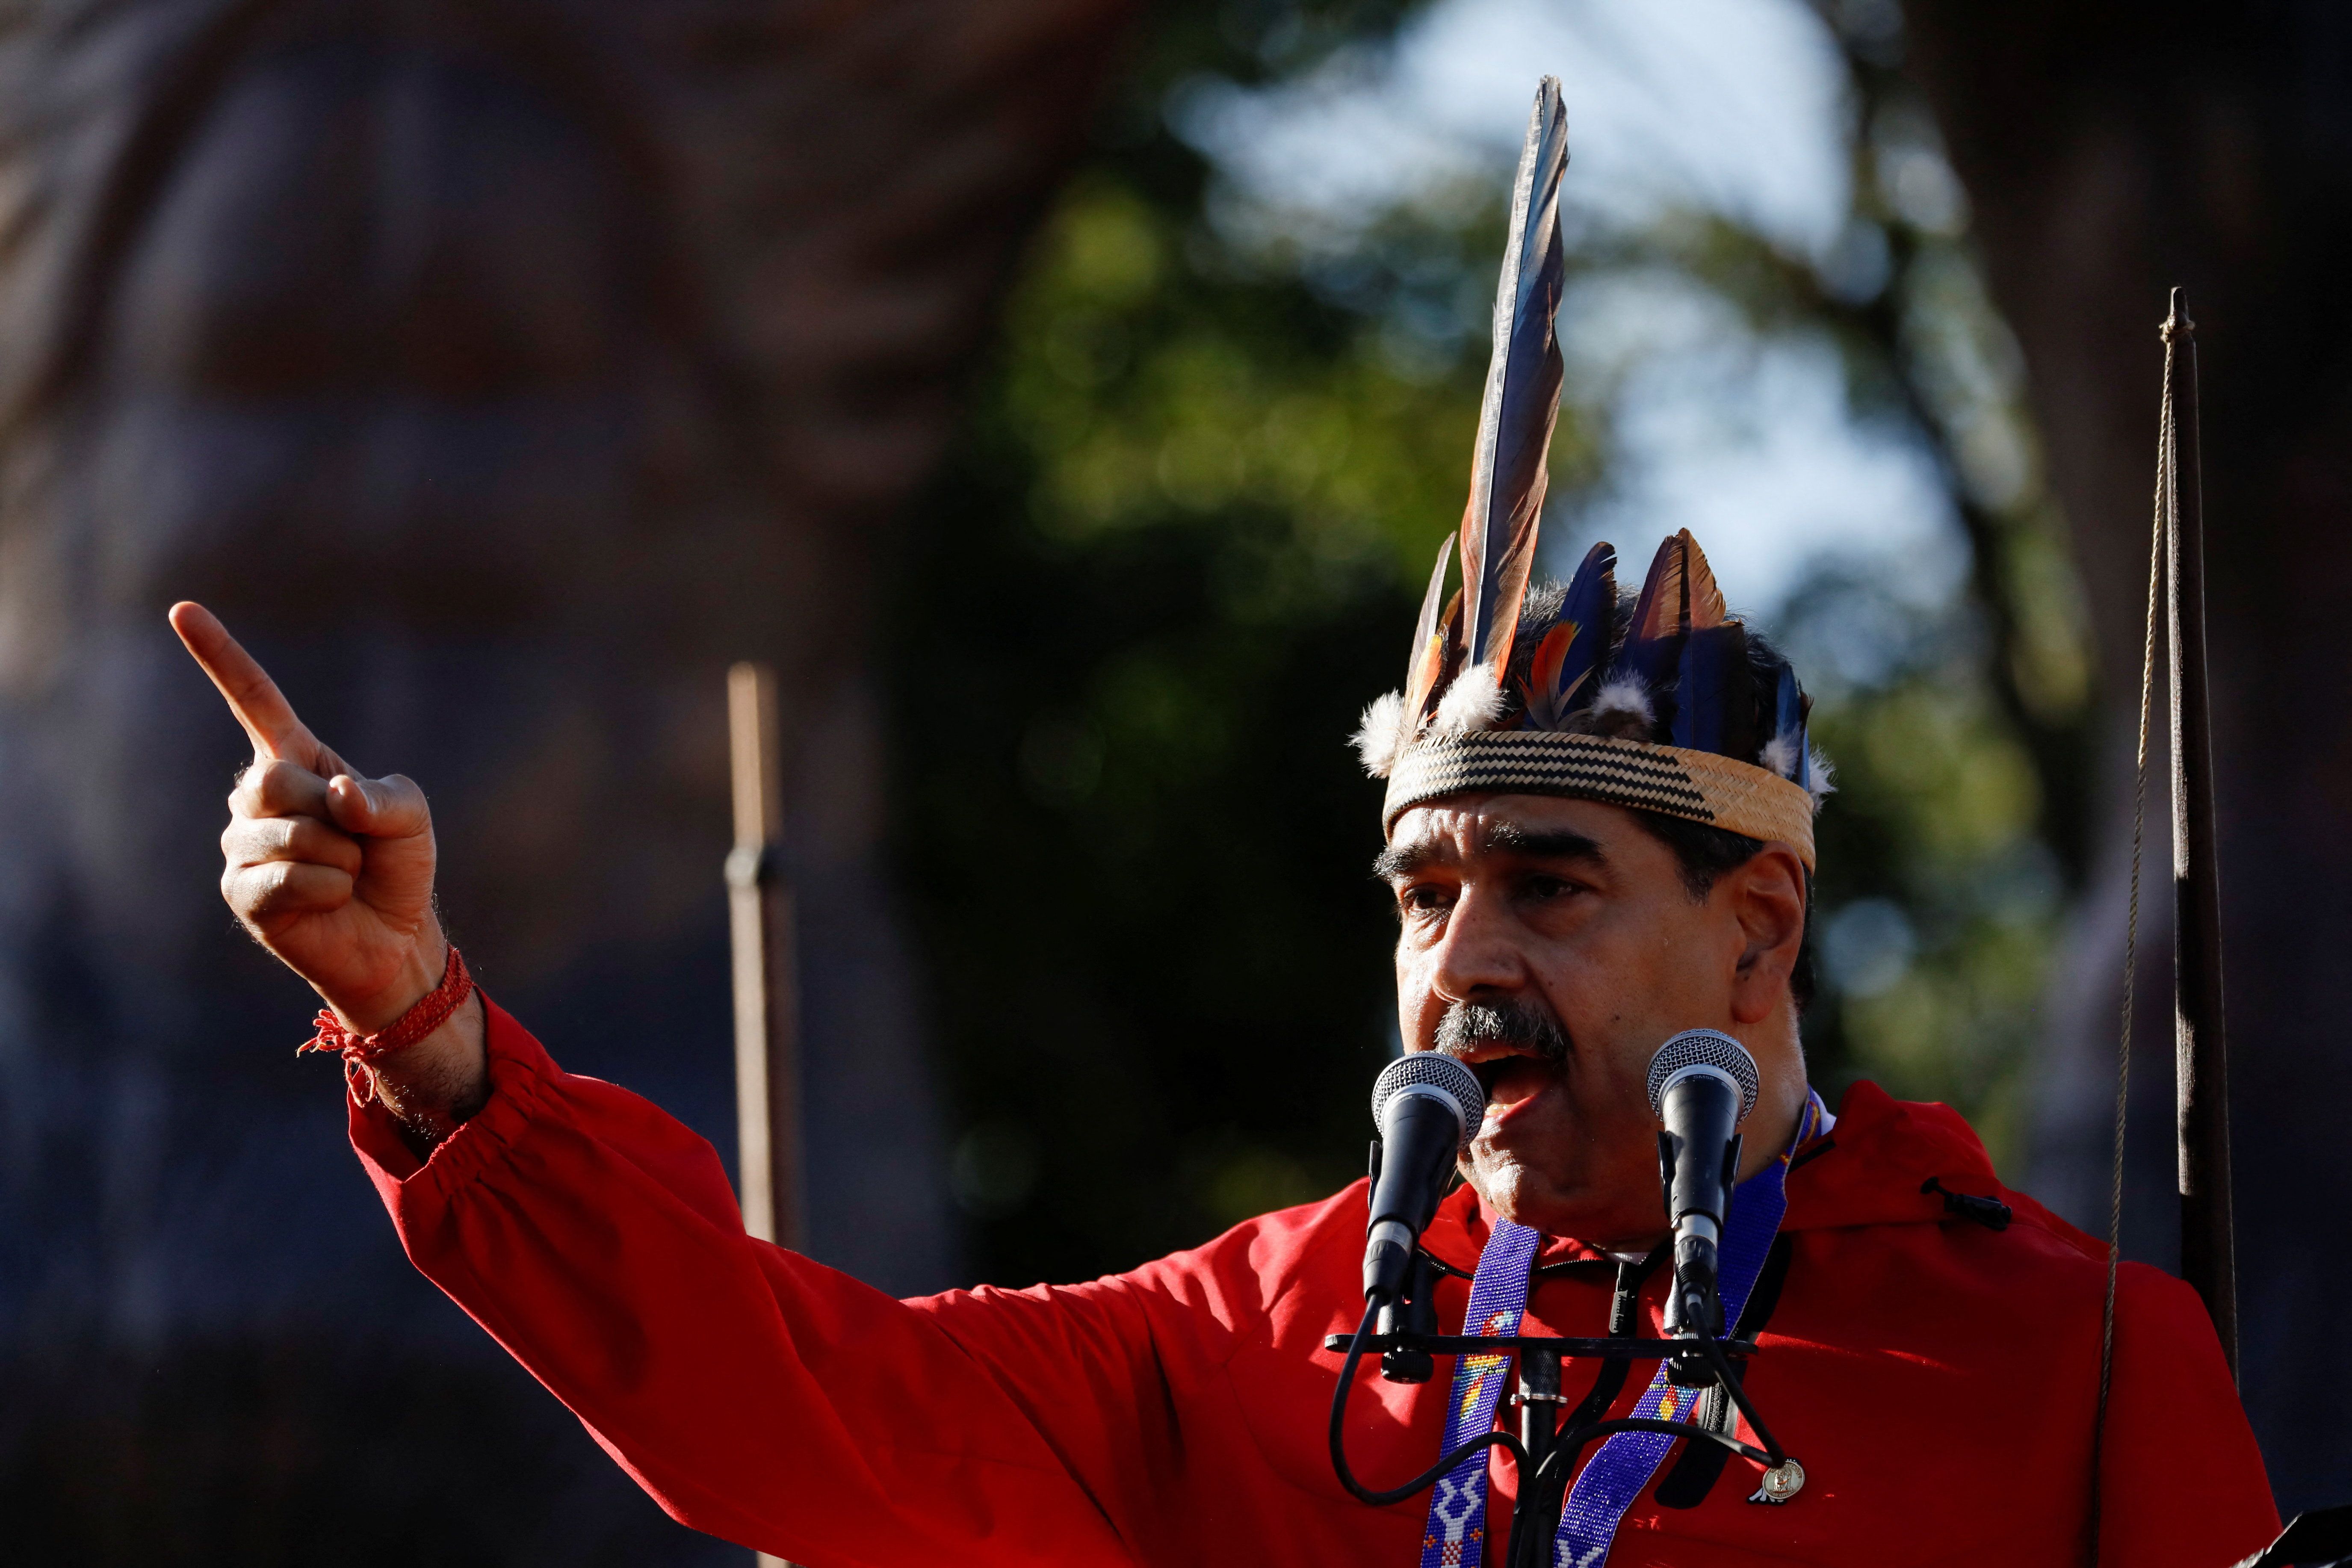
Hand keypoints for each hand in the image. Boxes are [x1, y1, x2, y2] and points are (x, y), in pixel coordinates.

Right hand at [174, 604, 485, 1143]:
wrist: (396, 936)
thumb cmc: (398, 867)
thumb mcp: (409, 815)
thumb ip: (382, 794)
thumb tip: (334, 793)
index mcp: (296, 761)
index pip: (252, 699)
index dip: (219, 655)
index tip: (181, 608)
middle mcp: (257, 798)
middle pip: (274, 778)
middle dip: (332, 813)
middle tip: (355, 841)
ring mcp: (242, 845)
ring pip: (284, 832)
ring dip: (338, 856)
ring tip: (346, 875)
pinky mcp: (241, 894)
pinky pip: (284, 879)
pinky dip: (326, 888)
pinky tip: (331, 900)